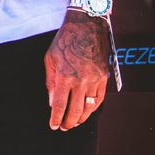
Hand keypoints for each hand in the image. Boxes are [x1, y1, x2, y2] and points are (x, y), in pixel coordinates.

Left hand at [45, 12, 109, 130]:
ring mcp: (95, 80)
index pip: (60, 104)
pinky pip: (99, 99)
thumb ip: (50, 81)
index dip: (56, 118)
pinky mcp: (104, 78)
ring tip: (74, 122)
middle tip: (63, 127)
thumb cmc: (65, 41)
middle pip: (75, 110)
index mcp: (65, 76)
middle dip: (69, 122)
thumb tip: (52, 101)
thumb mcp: (50, 59)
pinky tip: (87, 111)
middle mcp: (81, 81)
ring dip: (81, 118)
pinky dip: (93, 108)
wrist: (86, 27)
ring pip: (89, 107)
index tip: (53, 125)